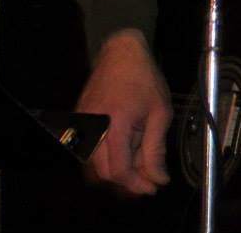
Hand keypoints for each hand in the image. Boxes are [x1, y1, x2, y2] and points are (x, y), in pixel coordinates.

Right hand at [75, 28, 172, 194]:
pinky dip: (105, 159)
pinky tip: (124, 153)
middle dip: (127, 181)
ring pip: (93, 165)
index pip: (118, 170)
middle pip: (104, 173)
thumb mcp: (159, 112)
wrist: (121, 53)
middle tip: (149, 179)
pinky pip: (88, 151)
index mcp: (114, 125)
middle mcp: (93, 128)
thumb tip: (158, 178)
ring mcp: (83, 125)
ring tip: (138, 167)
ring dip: (115, 172)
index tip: (153, 187)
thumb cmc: (144, 78)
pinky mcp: (80, 122)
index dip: (136, 184)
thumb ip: (156, 148)